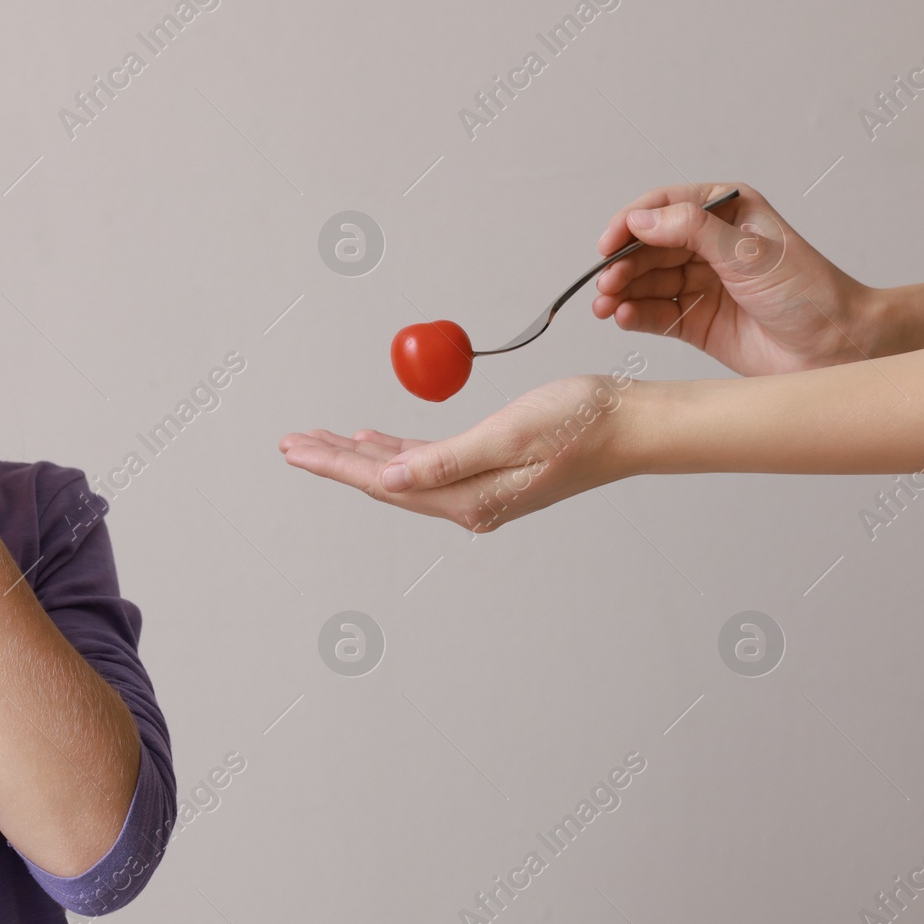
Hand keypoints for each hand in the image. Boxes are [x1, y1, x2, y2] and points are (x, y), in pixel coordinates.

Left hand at [278, 375, 643, 531]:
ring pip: (402, 474)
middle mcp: (469, 503)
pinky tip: (374, 441)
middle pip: (384, 483)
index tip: (295, 450)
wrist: (633, 426)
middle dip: (334, 461)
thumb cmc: (582, 420)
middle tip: (290, 443)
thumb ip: (446, 462)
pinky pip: (427, 466)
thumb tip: (388, 482)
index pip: (383, 484)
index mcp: (470, 499)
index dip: (334, 465)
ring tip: (319, 440)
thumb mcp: (508, 434)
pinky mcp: (489, 474)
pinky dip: (395, 452)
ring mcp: (479, 491)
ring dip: (360, 456)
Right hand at [592, 182, 872, 375]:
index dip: (631, 223)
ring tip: (605, 304)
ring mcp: (700, 283)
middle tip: (606, 283)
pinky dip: (632, 315)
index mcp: (727, 213)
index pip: (665, 207)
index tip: (609, 244)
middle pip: (648, 247)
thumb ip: (692, 231)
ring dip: (621, 291)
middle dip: (623, 264)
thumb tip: (640, 219)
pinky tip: (622, 317)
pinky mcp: (694, 321)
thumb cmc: (809, 293)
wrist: (835, 349)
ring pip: (645, 281)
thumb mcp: (749, 253)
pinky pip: (652, 313)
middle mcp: (709, 245)